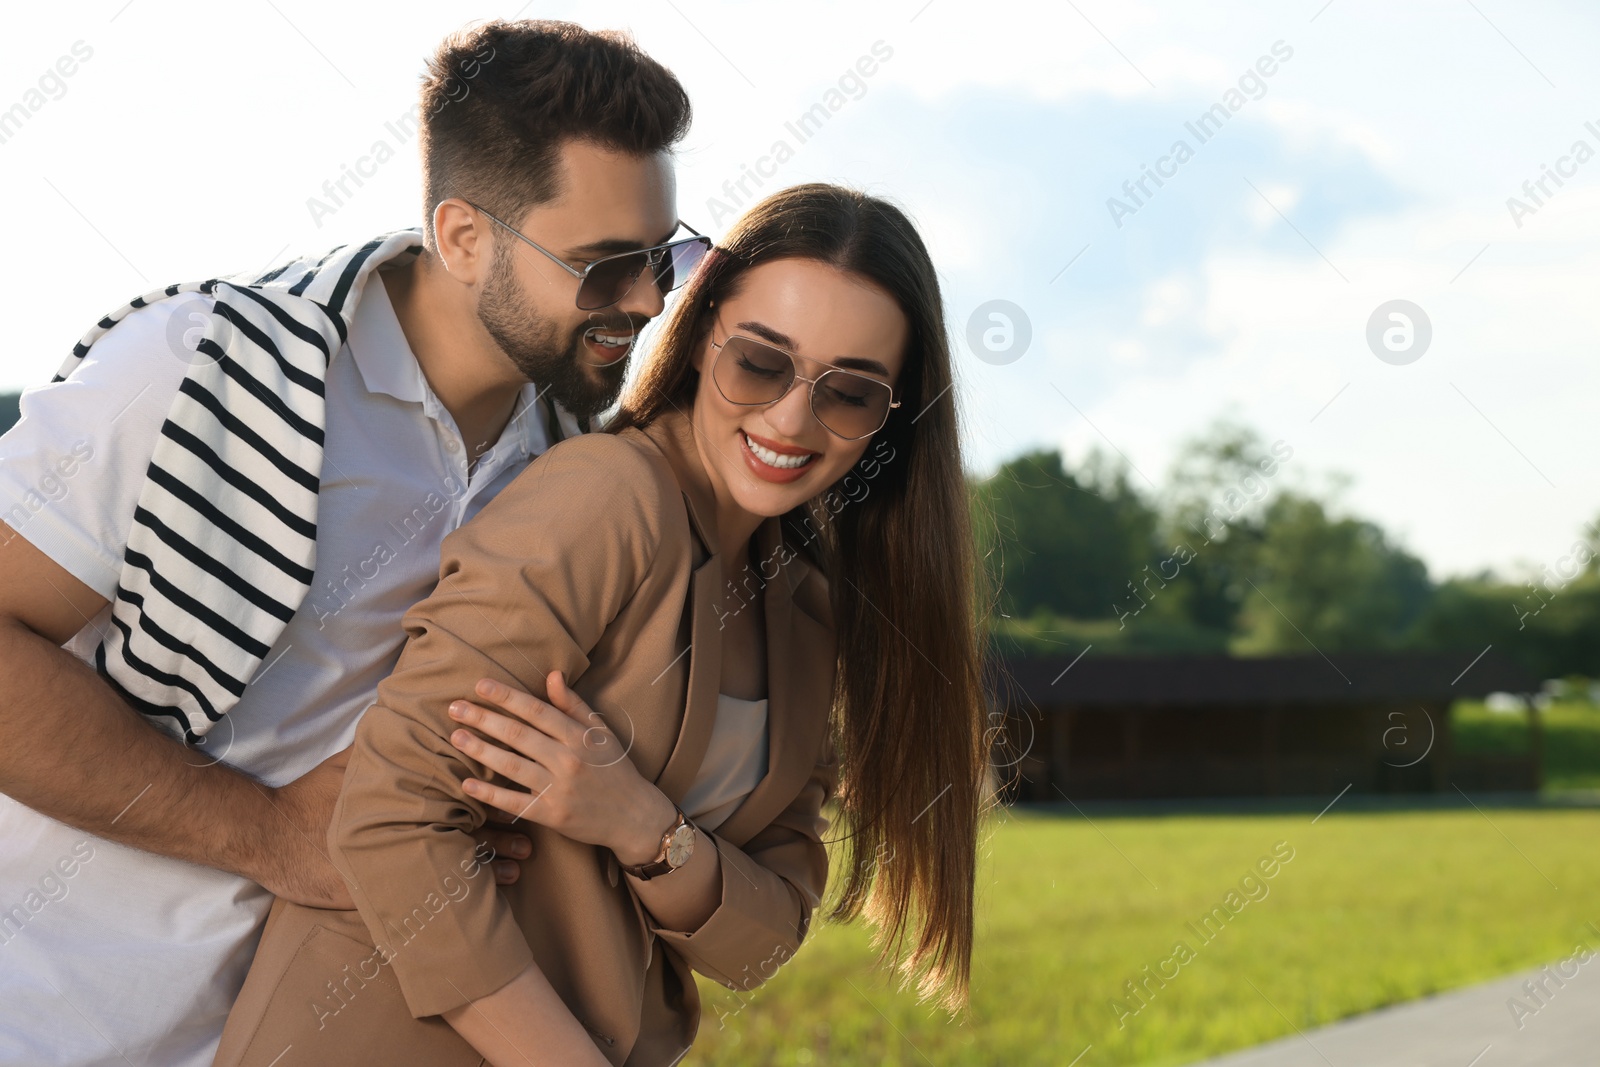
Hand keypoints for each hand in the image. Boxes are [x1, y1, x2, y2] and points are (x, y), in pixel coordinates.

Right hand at [262, 744, 532, 907]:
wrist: (268, 834)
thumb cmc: (309, 797)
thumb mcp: (347, 765)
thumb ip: (383, 745)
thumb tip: (403, 712)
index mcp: (400, 797)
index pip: (456, 798)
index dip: (489, 802)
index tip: (518, 806)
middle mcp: (400, 828)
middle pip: (461, 834)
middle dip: (498, 838)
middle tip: (530, 844)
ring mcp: (390, 859)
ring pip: (452, 865)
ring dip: (487, 868)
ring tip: (517, 870)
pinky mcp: (376, 888)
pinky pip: (427, 892)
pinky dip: (457, 893)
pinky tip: (482, 899)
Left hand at [447, 671, 675, 865]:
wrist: (634, 816)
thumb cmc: (615, 769)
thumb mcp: (601, 732)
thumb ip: (574, 705)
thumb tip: (552, 675)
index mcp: (579, 736)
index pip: (536, 710)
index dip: (507, 696)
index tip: (480, 685)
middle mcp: (568, 760)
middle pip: (518, 734)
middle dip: (484, 718)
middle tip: (455, 707)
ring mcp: (559, 789)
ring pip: (512, 766)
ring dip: (481, 750)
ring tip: (456, 737)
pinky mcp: (552, 815)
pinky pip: (515, 803)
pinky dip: (490, 794)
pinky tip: (468, 784)